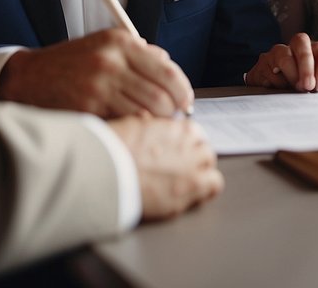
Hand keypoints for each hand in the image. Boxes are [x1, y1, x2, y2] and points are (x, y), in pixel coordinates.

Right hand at [0, 28, 193, 117]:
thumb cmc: (70, 63)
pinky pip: (123, 124)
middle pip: (160, 97)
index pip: (168, 71)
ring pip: (144, 114)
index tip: (185, 102)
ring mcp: (98, 87)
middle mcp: (111, 62)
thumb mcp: (104, 45)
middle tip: (171, 119)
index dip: (183, 92)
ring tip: (152, 126)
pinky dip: (132, 130)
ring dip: (153, 125)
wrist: (28, 78)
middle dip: (171, 113)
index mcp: (120, 42)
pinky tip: (131, 130)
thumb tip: (169, 65)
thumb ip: (140, 53)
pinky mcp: (87, 109)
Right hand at [109, 116, 223, 220]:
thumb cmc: (111, 149)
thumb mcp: (130, 126)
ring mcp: (192, 168)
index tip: (178, 149)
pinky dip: (207, 188)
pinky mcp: (189, 191)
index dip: (186, 142)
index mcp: (176, 128)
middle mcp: (189, 145)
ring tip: (185, 180)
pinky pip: (213, 186)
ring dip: (201, 170)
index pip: (194, 132)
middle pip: (204, 148)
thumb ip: (149, 126)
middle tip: (180, 166)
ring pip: (209, 165)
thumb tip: (150, 124)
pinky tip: (196, 193)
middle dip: (194, 156)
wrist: (104, 172)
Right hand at [244, 33, 317, 91]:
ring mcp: (277, 53)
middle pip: (301, 40)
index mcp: (315, 50)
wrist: (280, 95)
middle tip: (308, 86)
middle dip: (306, 65)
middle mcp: (296, 46)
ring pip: (283, 54)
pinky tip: (280, 89)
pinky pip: (268, 69)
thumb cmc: (309, 87)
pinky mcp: (263, 63)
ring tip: (295, 89)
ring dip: (291, 74)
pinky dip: (276, 82)